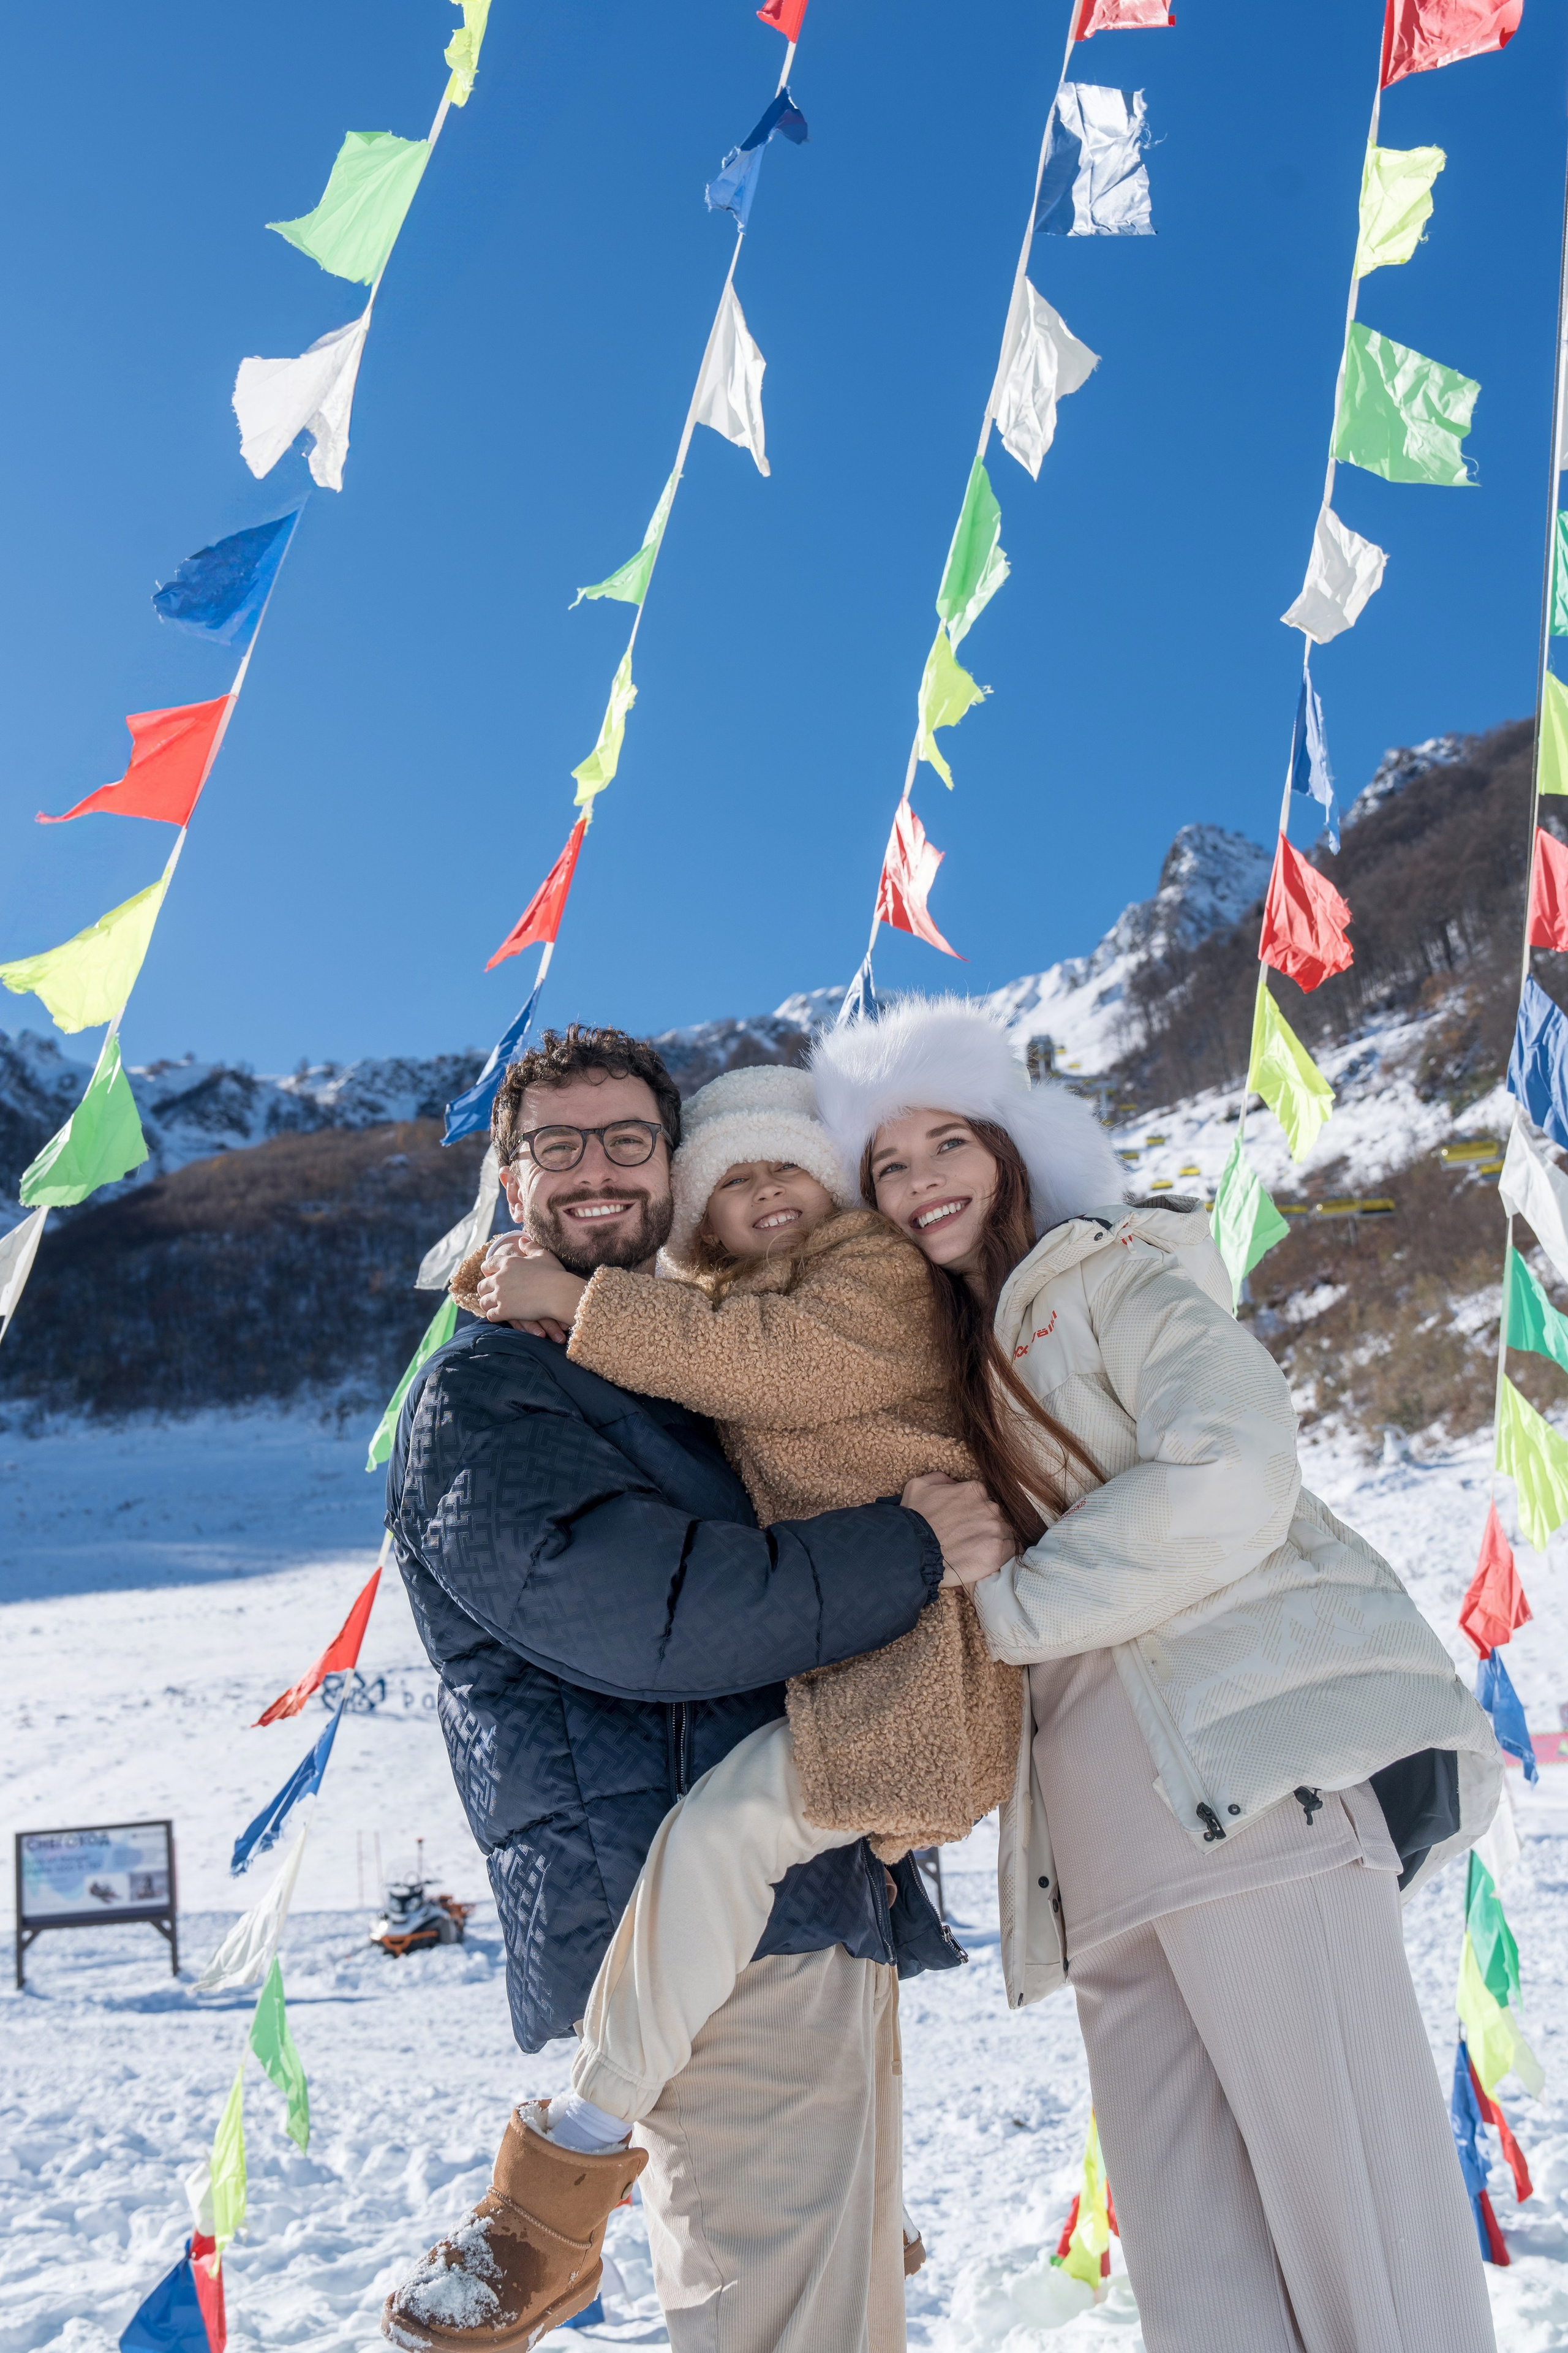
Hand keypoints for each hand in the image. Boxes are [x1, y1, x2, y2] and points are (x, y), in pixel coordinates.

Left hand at [476, 1240, 586, 1336]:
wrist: (559, 1293)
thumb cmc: (554, 1273)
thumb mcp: (543, 1255)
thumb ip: (530, 1246)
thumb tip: (521, 1239)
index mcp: (508, 1263)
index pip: (488, 1264)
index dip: (487, 1270)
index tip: (490, 1275)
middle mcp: (500, 1278)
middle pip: (482, 1285)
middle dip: (485, 1290)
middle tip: (491, 1294)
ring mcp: (500, 1295)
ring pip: (483, 1302)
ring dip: (488, 1304)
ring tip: (493, 1307)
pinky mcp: (504, 1311)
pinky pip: (490, 1315)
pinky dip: (493, 1316)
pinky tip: (500, 1316)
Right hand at [901, 1473, 1013, 1588]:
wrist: (914, 1550)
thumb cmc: (914, 1520)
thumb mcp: (919, 1486)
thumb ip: (940, 1479)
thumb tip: (953, 1483)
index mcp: (974, 1490)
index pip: (981, 1499)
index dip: (972, 1512)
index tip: (963, 1523)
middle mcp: (989, 1506)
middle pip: (994, 1515)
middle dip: (983, 1525)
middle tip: (967, 1538)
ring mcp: (995, 1528)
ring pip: (1004, 1532)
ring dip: (993, 1540)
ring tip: (976, 1551)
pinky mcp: (998, 1551)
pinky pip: (1011, 1550)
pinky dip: (1003, 1554)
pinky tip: (989, 1559)